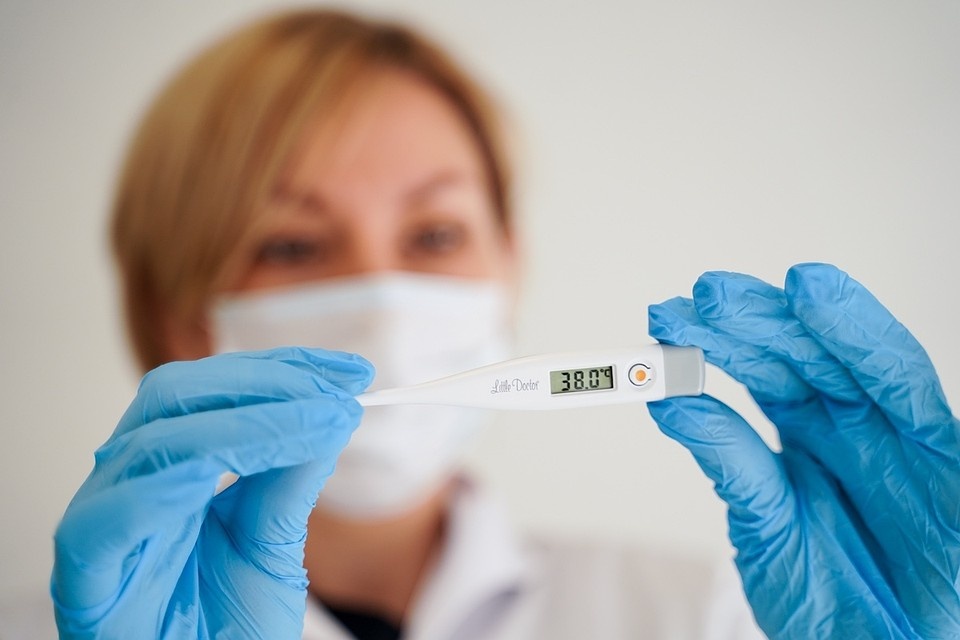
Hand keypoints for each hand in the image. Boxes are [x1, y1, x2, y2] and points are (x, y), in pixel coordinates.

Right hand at [51, 347, 373, 638]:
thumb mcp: (273, 547)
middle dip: (265, 384)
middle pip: (175, 398)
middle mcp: (131, 486)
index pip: (214, 391)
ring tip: (318, 421)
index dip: (281, 370)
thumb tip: (333, 410)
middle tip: (336, 393)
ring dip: (244, 423)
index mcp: (171, 471)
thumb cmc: (227, 632)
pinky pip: (109, 519)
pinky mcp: (85, 578)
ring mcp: (103, 527)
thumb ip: (292, 481)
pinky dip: (167, 486)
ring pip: (151, 443)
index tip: (350, 370)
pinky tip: (225, 473)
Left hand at [646, 263, 959, 638]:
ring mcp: (895, 435)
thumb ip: (729, 461)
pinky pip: (904, 383)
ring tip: (745, 292)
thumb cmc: (831, 599)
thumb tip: (669, 402)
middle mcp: (849, 426)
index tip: (666, 319)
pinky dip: (864, 337)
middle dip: (745, 322)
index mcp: (806, 440)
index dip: (714, 342)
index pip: (760, 373)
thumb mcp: (767, 526)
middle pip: (794, 354)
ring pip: (843, 355)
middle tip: (695, 300)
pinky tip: (817, 299)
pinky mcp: (944, 454)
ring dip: (796, 317)